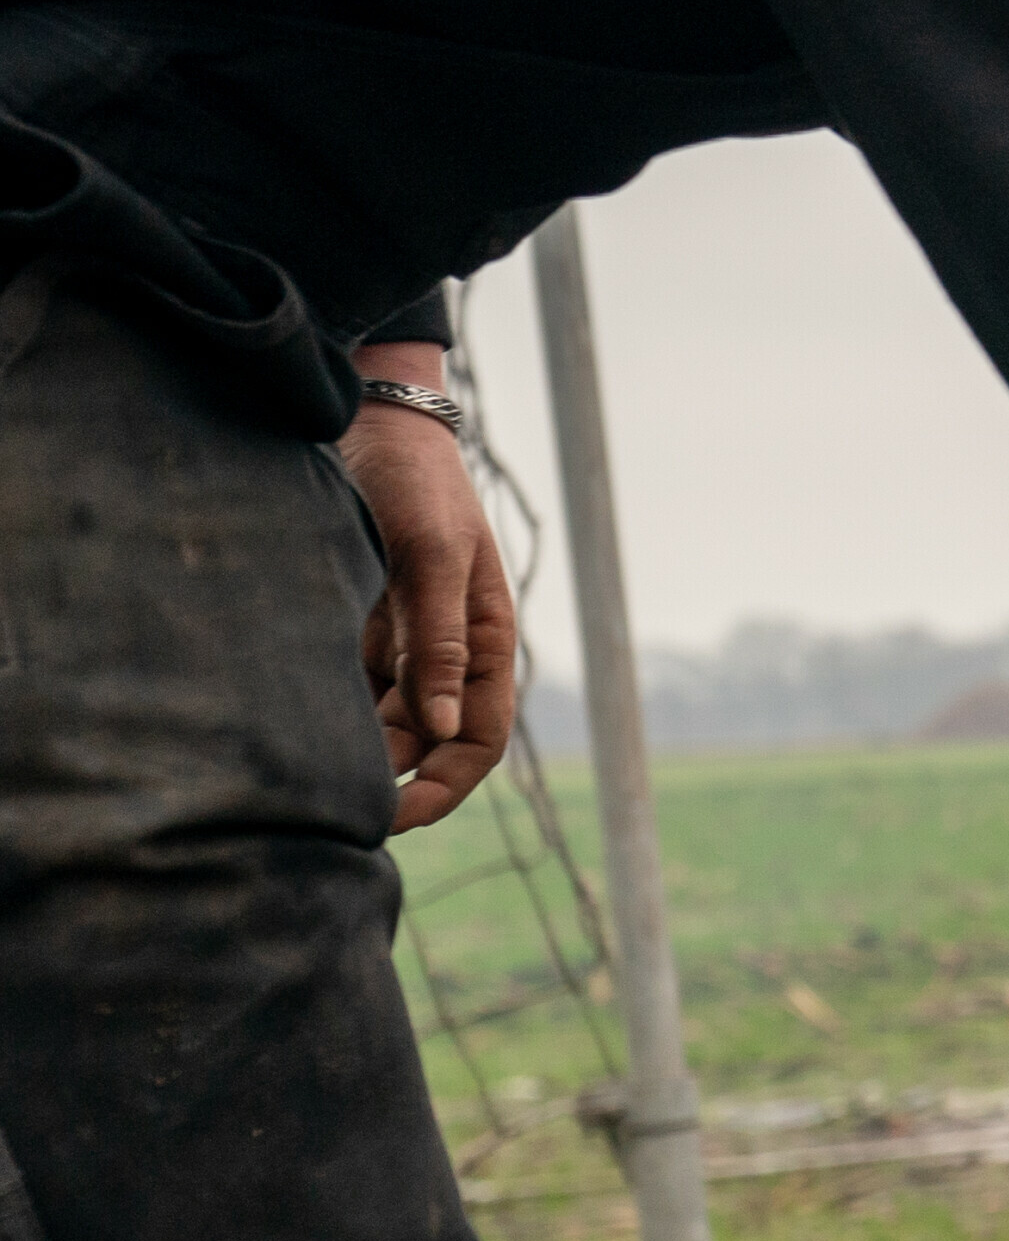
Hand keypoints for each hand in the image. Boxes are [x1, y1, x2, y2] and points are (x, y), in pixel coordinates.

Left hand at [339, 342, 517, 831]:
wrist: (371, 422)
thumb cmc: (416, 485)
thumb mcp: (434, 558)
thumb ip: (440, 642)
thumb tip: (448, 730)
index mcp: (485, 640)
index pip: (480, 739)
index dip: (446, 787)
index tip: (394, 818)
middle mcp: (449, 651)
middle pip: (430, 741)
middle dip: (390, 776)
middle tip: (326, 801)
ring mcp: (405, 640)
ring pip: (385, 720)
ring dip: (355, 745)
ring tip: (300, 759)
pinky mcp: (363, 625)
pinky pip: (351, 687)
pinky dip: (330, 709)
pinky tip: (290, 715)